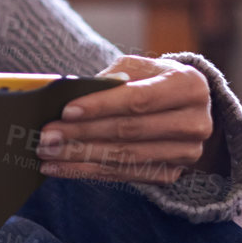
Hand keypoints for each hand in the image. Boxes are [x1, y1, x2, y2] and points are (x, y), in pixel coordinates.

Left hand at [37, 55, 222, 184]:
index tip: (66, 111)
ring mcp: (185, 153)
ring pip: (124, 157)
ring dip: (80, 157)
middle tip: (46, 136)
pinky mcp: (171, 173)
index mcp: (189, 86)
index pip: (138, 100)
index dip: (101, 107)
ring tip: (46, 154)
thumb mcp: (138, 68)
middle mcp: (195, 123)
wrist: (184, 107)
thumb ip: (111, 78)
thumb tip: (69, 94)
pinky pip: (122, 174)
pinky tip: (60, 168)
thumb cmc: (152, 80)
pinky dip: (87, 171)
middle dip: (82, 134)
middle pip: (129, 131)